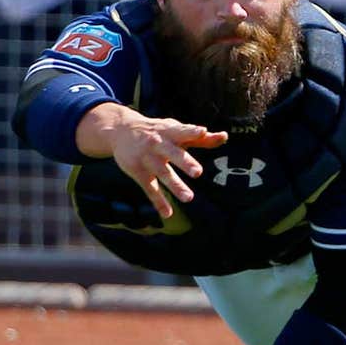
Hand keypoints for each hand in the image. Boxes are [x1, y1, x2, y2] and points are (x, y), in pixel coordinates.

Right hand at [76, 103, 227, 218]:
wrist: (121, 130)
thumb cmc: (158, 131)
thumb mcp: (176, 130)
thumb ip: (200, 138)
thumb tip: (224, 137)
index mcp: (170, 132)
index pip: (183, 131)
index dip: (192, 132)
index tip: (202, 132)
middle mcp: (158, 144)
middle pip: (173, 154)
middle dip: (185, 162)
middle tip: (197, 172)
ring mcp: (147, 159)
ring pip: (163, 173)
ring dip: (175, 186)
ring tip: (189, 198)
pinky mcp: (138, 172)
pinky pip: (150, 189)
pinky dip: (158, 202)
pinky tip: (168, 214)